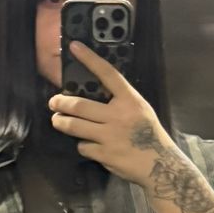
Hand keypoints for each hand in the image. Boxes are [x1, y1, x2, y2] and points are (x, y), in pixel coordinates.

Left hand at [47, 41, 179, 188]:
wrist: (160, 165)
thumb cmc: (149, 135)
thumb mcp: (141, 110)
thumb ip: (121, 101)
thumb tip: (96, 93)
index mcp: (130, 101)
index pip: (108, 74)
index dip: (90, 59)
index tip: (74, 47)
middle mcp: (118, 116)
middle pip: (80, 105)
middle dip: (61, 103)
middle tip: (53, 102)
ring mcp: (110, 136)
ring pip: (75, 126)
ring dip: (61, 123)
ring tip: (57, 121)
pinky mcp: (104, 155)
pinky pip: (83, 146)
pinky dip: (82, 145)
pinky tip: (88, 145)